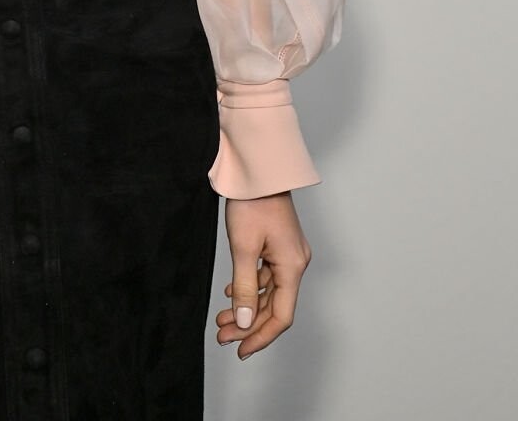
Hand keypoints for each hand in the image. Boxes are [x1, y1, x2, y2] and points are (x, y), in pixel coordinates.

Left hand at [214, 191, 311, 358]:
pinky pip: (266, 276)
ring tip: (221, 318)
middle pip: (275, 306)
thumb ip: (244, 289)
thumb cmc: (252, 202)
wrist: (257, 168)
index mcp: (292, 267)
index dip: (261, 337)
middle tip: (222, 335)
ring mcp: (288, 253)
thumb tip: (245, 323)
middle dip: (248, 324)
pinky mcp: (278, 244)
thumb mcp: (243, 248)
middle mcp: (295, 263)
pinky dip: (249, 287)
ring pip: (269, 292)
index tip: (240, 350)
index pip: (281, 316)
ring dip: (246, 307)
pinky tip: (230, 293)